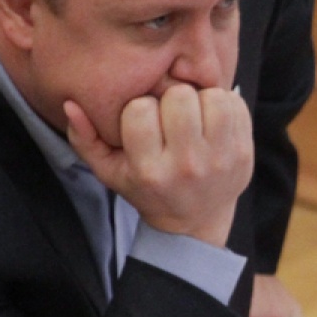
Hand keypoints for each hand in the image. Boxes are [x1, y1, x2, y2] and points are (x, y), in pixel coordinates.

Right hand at [65, 85, 252, 248]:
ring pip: (212, 97)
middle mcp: (186, 166)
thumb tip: (71, 104)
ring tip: (194, 114)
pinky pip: (236, 104)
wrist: (196, 220)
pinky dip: (224, 104)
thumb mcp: (110, 171)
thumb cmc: (147, 188)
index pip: (139, 111)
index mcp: (150, 170)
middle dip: (172, 99)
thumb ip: (85, 139)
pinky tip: (212, 119)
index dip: (140, 108)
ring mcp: (220, 160)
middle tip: (171, 114)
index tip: (145, 121)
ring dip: (202, 99)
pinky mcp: (245, 154)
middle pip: (179, 98)